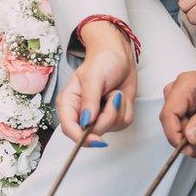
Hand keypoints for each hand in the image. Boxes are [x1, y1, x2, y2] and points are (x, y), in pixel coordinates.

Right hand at [56, 22, 137, 143]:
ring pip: (110, 129)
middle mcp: (82, 113)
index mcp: (69, 103)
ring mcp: (98, 117)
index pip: (69, 129)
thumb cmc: (102, 61)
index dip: (81, 138)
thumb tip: (86, 122)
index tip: (97, 139)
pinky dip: (126, 109)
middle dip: (107, 117)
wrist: (120, 56)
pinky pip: (123, 123)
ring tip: (114, 92)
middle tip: (113, 96)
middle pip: (92, 133)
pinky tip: (120, 96)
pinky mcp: (114, 116)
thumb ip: (89, 100)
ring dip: (118, 110)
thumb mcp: (93, 77)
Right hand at [159, 66, 195, 156]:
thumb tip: (190, 136)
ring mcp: (180, 106)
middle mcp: (178, 94)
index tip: (191, 146)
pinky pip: (186, 138)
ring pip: (179, 137)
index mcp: (186, 85)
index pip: (168, 115)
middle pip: (173, 128)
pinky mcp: (184, 117)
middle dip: (194, 139)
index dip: (176, 135)